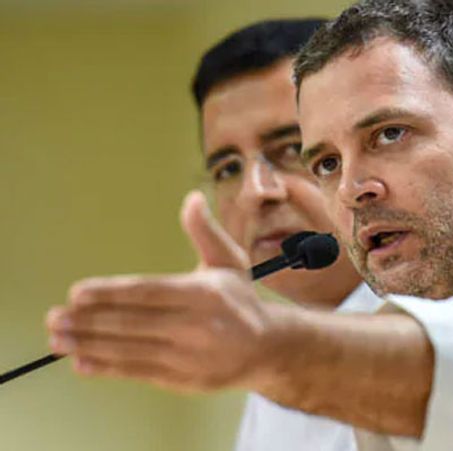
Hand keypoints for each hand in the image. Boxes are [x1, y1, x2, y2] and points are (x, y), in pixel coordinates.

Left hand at [45, 191, 282, 392]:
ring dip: (89, 345)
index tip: (78, 293)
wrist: (269, 349)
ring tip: (58, 339)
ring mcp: (189, 356)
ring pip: (130, 350)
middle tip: (55, 317)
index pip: (150, 292)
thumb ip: (205, 232)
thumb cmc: (242, 302)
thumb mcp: (230, 262)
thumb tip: (192, 199)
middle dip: (89, 321)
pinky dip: (108, 368)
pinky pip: (139, 372)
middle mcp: (196, 326)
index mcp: (205, 294)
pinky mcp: (183, 379)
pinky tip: (82, 361)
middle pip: (133, 323)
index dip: (112, 293)